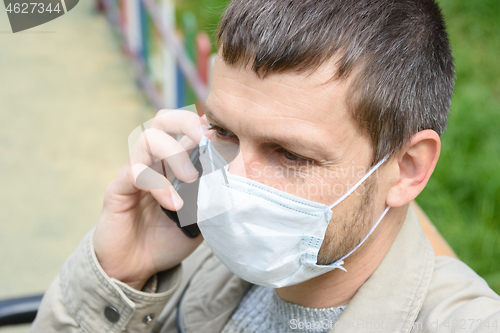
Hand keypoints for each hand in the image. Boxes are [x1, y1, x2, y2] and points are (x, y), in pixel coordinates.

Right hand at [93, 110, 210, 289]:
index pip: (186, 128)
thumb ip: (214, 198)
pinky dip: (159, 185)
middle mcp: (153, 162)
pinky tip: (173, 205)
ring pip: (147, 138)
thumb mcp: (200, 218)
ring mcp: (134, 173)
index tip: (228, 138)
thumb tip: (240, 185)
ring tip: (190, 178)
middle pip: (163, 120)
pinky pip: (135, 173)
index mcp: (173, 163)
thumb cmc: (167, 239)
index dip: (206, 125)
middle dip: (187, 123)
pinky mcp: (118, 190)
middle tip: (206, 142)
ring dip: (174, 153)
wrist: (135, 268)